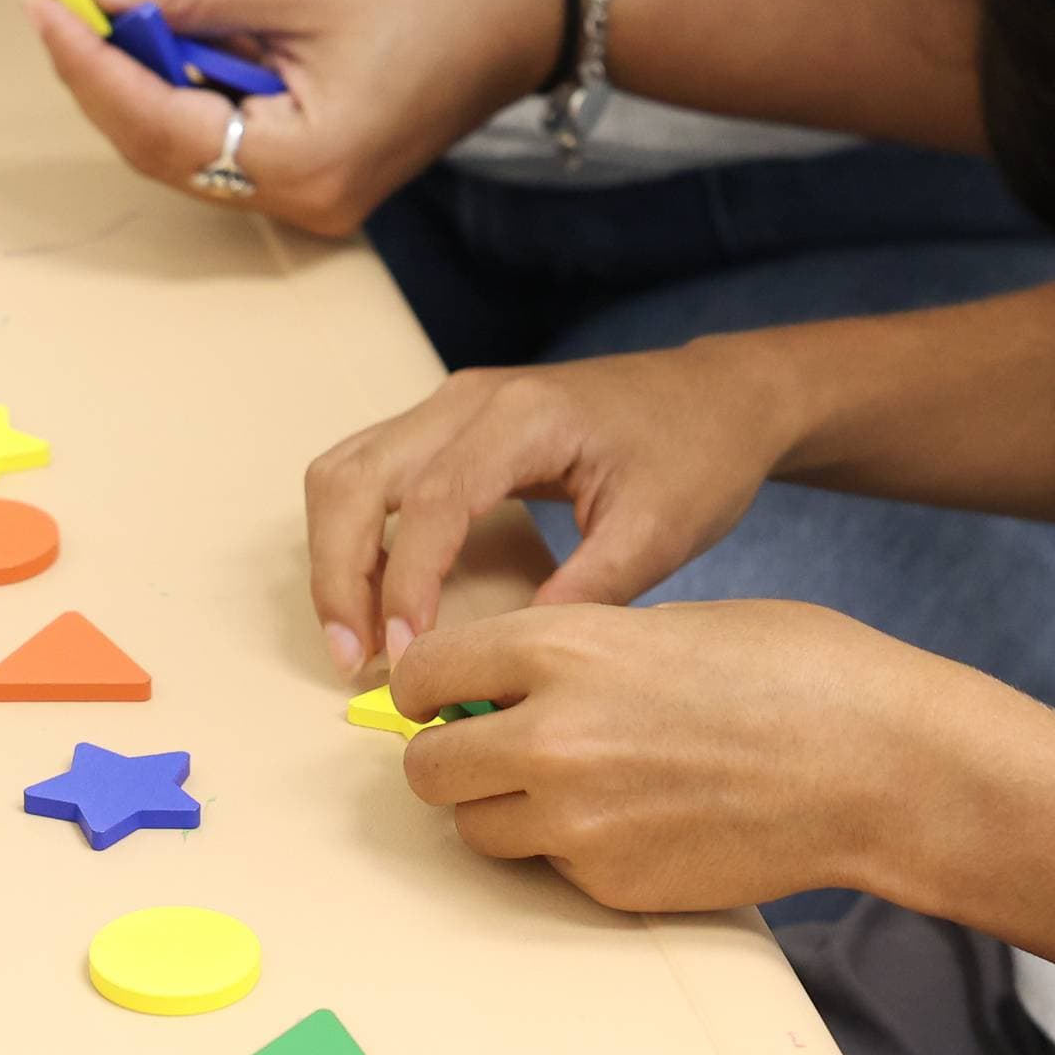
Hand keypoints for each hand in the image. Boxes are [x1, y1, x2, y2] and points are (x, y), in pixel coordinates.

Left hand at [21, 0, 564, 236]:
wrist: (526, 9)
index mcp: (308, 162)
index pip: (161, 124)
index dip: (91, 65)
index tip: (42, 3)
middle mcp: (305, 199)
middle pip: (162, 145)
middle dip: (100, 72)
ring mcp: (310, 192)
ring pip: (185, 144)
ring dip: (135, 78)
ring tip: (86, 7)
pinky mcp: (314, 169)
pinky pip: (221, 135)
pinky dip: (181, 86)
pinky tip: (149, 32)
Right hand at [300, 344, 801, 675]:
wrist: (719, 393)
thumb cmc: (697, 452)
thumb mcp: (658, 531)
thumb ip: (585, 591)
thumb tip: (506, 658)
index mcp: (523, 417)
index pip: (431, 500)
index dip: (408, 583)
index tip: (406, 657)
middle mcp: (468, 398)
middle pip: (356, 477)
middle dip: (340, 573)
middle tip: (355, 660)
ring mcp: (451, 405)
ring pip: (346, 469)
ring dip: (335, 554)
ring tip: (356, 639)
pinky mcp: (449, 424)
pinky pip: (369, 470)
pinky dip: (353, 533)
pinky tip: (376, 598)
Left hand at [390, 601, 979, 912]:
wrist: (877, 764)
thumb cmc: (795, 671)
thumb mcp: (667, 622)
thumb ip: (576, 651)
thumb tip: (512, 682)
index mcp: (561, 649)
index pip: (425, 675)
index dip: (428, 687)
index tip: (443, 696)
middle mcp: (550, 737)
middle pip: (427, 770)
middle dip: (449, 759)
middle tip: (490, 751)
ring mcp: (579, 822)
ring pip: (476, 831)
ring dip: (503, 811)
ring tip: (573, 787)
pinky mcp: (613, 885)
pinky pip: (550, 870)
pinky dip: (572, 851)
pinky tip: (638, 819)